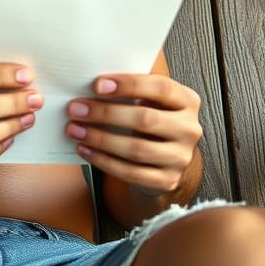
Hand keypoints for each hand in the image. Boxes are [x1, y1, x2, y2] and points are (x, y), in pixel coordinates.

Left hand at [66, 75, 201, 195]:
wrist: (165, 156)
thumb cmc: (149, 117)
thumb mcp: (150, 99)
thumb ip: (131, 91)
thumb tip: (92, 87)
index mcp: (187, 100)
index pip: (161, 88)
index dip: (129, 85)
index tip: (97, 85)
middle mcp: (189, 129)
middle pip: (145, 119)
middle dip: (105, 113)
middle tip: (75, 109)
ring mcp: (181, 157)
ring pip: (137, 149)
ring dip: (100, 139)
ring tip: (74, 130)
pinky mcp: (167, 180)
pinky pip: (131, 173)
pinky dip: (104, 161)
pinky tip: (85, 150)